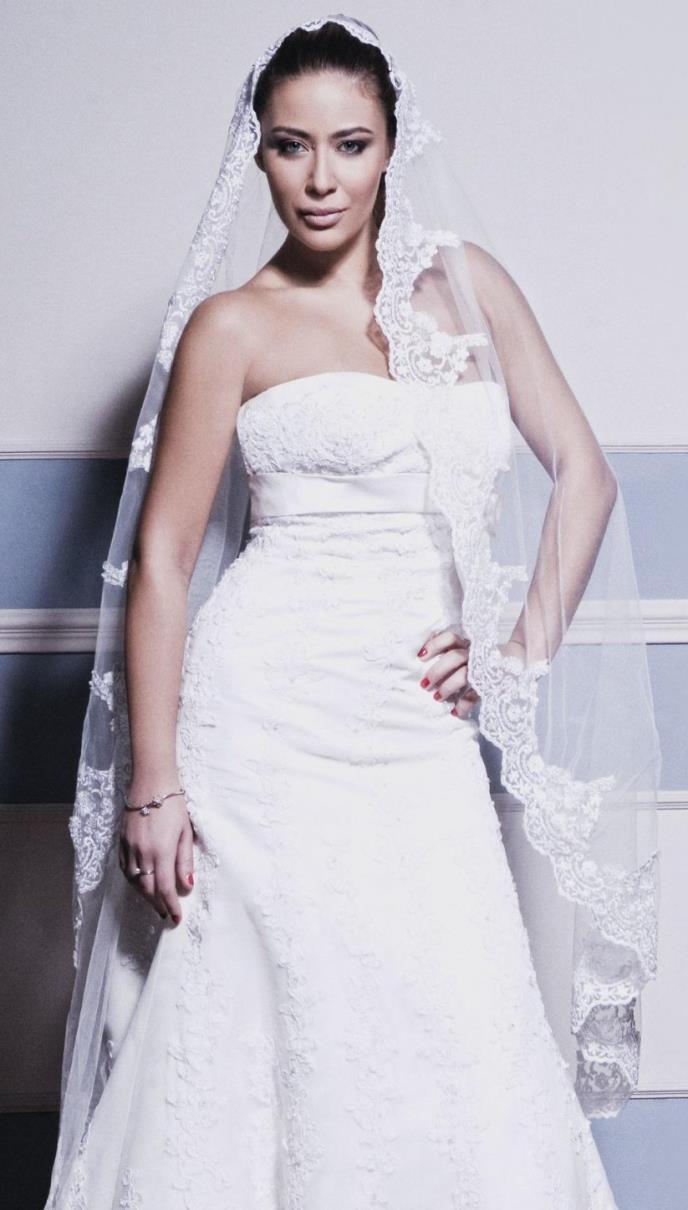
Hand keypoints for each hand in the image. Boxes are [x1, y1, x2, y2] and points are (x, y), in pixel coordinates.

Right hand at [119, 789, 194, 924]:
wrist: (150, 783)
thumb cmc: (174, 805)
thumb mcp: (186, 832)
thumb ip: (185, 860)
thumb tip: (187, 885)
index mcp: (161, 851)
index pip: (165, 888)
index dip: (171, 906)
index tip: (176, 918)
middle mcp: (142, 853)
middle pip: (148, 889)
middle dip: (158, 904)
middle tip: (166, 914)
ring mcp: (129, 848)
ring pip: (135, 881)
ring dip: (145, 895)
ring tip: (155, 903)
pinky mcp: (121, 842)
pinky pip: (125, 869)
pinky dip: (133, 881)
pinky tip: (141, 884)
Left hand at [416, 632, 529, 718]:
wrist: (520, 661)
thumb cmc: (485, 658)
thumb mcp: (470, 649)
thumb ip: (452, 649)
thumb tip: (422, 654)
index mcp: (470, 643)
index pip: (451, 638)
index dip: (434, 645)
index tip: (420, 657)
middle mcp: (477, 654)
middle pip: (454, 657)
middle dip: (437, 671)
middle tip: (425, 684)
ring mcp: (485, 669)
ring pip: (463, 675)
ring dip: (447, 687)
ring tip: (437, 698)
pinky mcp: (492, 685)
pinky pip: (475, 696)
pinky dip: (463, 706)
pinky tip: (455, 712)